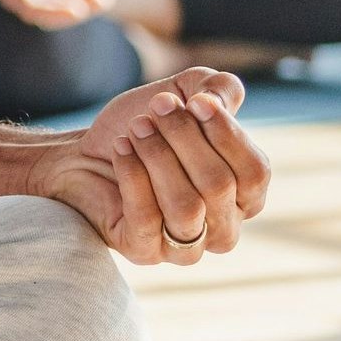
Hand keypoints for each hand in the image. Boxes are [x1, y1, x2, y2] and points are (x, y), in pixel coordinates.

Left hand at [31, 67, 267, 266]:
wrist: (84, 153)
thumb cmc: (145, 126)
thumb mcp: (185, 92)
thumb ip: (218, 88)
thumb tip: (220, 101)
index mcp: (245, 195)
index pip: (255, 172)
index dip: (227, 134)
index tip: (194, 100)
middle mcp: (223, 228)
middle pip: (219, 185)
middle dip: (184, 138)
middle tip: (156, 108)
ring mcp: (185, 247)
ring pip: (186, 206)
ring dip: (158, 156)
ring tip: (137, 127)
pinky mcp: (145, 252)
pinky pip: (147, 218)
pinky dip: (132, 174)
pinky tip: (122, 148)